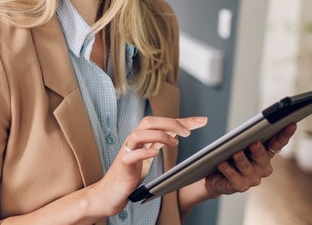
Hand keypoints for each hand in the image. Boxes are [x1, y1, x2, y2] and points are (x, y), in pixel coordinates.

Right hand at [90, 116, 207, 215]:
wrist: (109, 192)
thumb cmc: (129, 173)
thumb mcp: (148, 154)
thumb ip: (161, 141)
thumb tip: (179, 130)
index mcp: (141, 137)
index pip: (161, 122)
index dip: (182, 120)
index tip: (201, 120)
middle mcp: (133, 140)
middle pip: (149, 121)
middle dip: (170, 123)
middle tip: (188, 132)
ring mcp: (126, 152)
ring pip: (138, 134)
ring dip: (159, 135)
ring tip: (174, 143)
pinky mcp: (123, 166)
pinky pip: (131, 155)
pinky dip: (144, 152)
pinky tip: (155, 153)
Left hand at [204, 123, 296, 196]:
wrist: (216, 178)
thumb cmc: (229, 157)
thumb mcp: (235, 143)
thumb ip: (236, 133)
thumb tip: (209, 118)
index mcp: (264, 154)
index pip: (276, 144)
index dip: (284, 135)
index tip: (291, 124)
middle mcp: (261, 167)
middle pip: (262, 157)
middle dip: (259, 150)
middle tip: (255, 143)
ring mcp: (251, 178)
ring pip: (247, 167)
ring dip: (241, 159)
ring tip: (236, 153)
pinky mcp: (239, 186)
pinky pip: (233, 177)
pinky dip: (228, 169)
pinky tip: (222, 164)